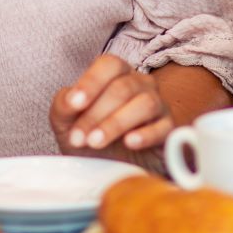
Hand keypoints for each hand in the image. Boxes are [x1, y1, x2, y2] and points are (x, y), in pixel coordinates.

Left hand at [50, 54, 172, 156]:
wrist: (107, 167)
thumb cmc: (87, 136)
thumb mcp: (66, 121)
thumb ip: (64, 105)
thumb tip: (71, 100)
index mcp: (115, 74)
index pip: (109, 65)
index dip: (91, 82)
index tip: (74, 105)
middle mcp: (140, 84)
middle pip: (123, 88)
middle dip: (96, 113)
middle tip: (78, 138)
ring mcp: (157, 105)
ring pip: (145, 103)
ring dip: (116, 123)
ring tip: (96, 142)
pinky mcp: (168, 129)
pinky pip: (163, 127)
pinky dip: (146, 134)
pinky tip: (129, 143)